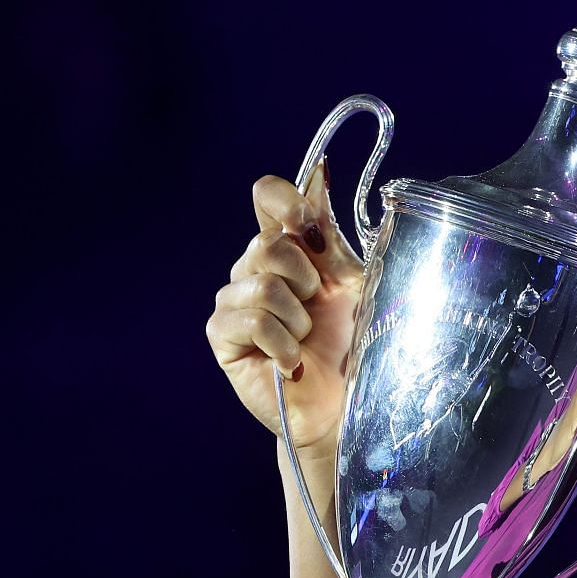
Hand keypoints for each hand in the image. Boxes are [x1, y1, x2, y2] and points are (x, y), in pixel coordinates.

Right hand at [206, 163, 364, 457]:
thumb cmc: (352, 346)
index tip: (307, 224)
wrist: (343, 405)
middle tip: (318, 308)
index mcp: (288, 248)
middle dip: (307, 280)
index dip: (283, 199)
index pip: (268, 196)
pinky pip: (254, 321)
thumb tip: (319, 172)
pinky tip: (294, 364)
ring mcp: (234, 300)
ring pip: (263, 286)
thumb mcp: (354, 285)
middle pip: (268, 244)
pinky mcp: (223, 335)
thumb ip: (332, 240)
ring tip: (307, 340)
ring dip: (299, 319)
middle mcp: (254, 267)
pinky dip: (285, 345)